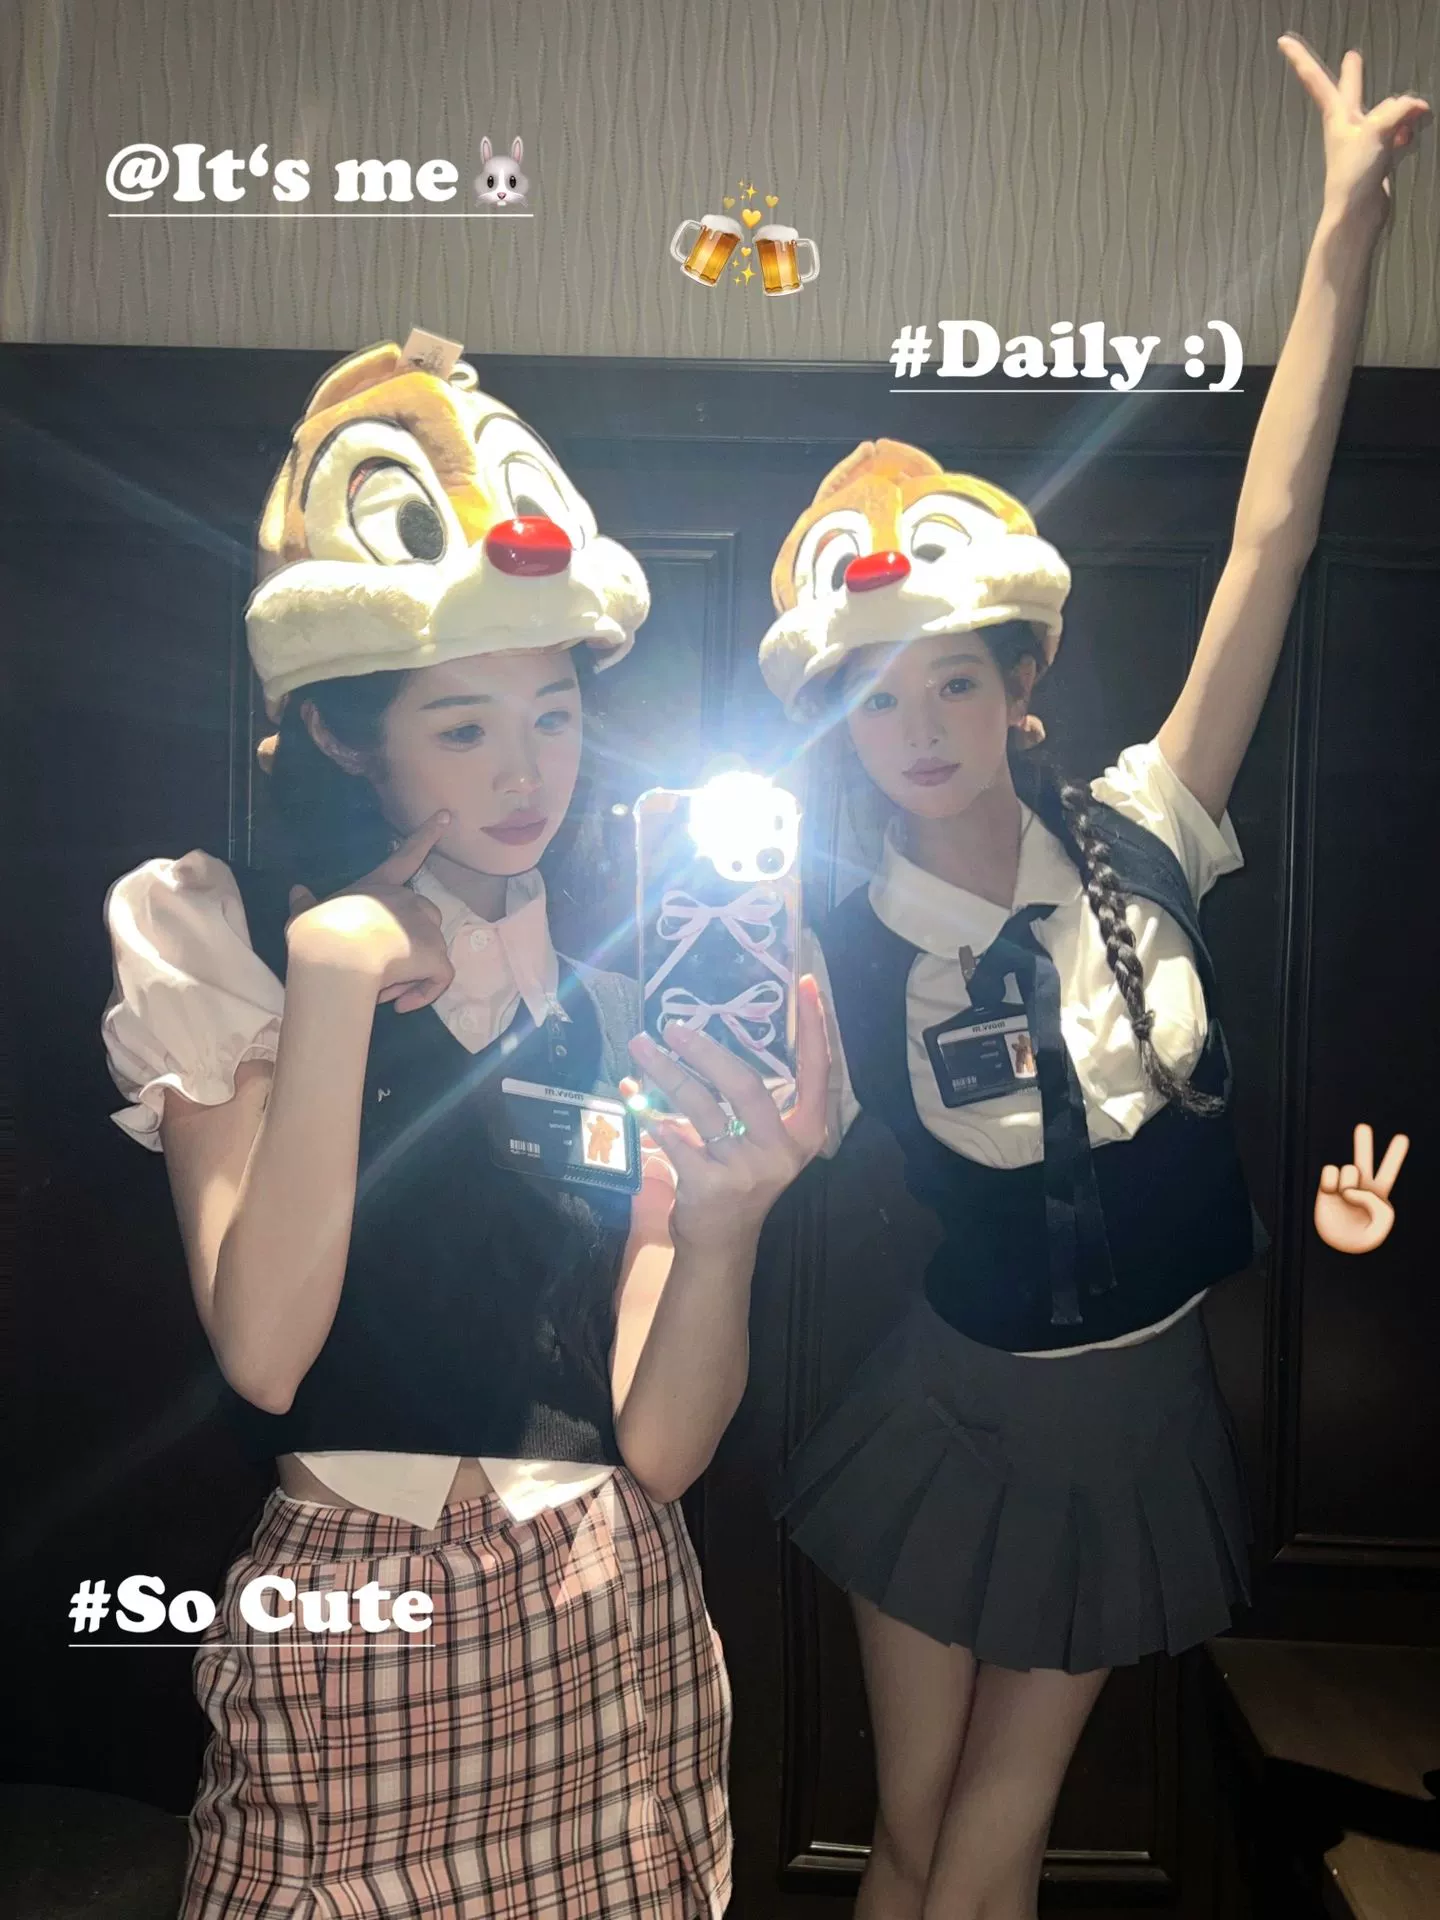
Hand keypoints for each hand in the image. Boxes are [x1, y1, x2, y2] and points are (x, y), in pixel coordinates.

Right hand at [283, 811, 455, 1012]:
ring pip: (431, 953)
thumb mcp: (305, 914)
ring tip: (383, 992)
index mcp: (378, 886)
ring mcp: (426, 927)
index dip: (426, 834)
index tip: (446, 816)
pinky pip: (440, 979)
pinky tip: (401, 1005)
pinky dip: (426, 994)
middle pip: (427, 916)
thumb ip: (306, 905)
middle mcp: (407, 900)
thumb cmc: (317, 932)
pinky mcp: (436, 955)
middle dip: (411, 944)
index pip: (406, 854)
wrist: (335, 955)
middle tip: (382, 972)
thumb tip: (296, 891)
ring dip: (412, 975)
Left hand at [624, 975, 829, 1249]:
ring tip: (641, 1046)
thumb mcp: (763, 1140)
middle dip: (707, 1051)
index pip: (817, 1072)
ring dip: (666, 1073)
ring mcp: (746, 1170)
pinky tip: (631, 1093)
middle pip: (747, 1086)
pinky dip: (648, 1112)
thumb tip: (716, 1034)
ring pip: (701, 1107)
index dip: (814, 1027)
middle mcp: (781, 1151)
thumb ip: (751, 1097)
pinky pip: (672, 1137)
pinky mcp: (709, 1185)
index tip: (806, 983)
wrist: (721, 1242)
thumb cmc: (740, 1177)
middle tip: (674, 1026)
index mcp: (804, 1133)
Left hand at [1279, 35, 1429, 231]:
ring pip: (1385, 112)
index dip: (1300, 58)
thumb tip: (1417, 108)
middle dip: (1354, 74)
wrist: (1356, 214)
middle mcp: (1347, 125)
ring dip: (1400, 112)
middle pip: (1352, 91)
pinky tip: (1409, 139)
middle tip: (1352, 56)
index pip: (1315, 79)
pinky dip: (1405, 132)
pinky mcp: (1376, 155)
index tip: (1281, 41)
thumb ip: (1399, 109)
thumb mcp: (1376, 130)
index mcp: (1336, 115)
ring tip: (1413, 119)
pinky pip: (1396, 133)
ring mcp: (1362, 140)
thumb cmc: (1354, 173)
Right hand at [1313, 1122, 1408, 1254]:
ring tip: (1346, 1198)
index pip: (1388, 1170)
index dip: (1395, 1154)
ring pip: (1349, 1168)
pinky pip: (1329, 1172)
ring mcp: (1342, 1186)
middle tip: (1364, 1127)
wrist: (1340, 1248)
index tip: (1402, 1138)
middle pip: (1363, 1159)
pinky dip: (1331, 1181)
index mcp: (1379, 1194)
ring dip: (1349, 1182)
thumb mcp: (1383, 1221)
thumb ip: (1374, 1200)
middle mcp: (1360, 1186)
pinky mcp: (1325, 1189)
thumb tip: (1350, 1188)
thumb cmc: (1364, 1238)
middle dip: (1363, 1143)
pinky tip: (1331, 1192)